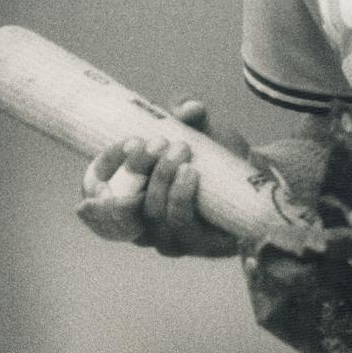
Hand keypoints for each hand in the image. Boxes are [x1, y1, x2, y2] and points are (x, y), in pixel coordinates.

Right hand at [76, 100, 239, 257]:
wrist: (255, 178)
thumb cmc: (216, 154)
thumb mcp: (200, 128)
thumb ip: (190, 111)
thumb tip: (187, 108)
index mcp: (130, 196)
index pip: (96, 191)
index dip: (102, 167)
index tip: (124, 142)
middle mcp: (143, 223)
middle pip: (122, 204)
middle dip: (137, 169)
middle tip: (158, 142)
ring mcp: (168, 237)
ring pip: (151, 215)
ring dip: (162, 180)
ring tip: (181, 151)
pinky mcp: (196, 244)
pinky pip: (179, 226)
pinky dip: (180, 198)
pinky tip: (190, 174)